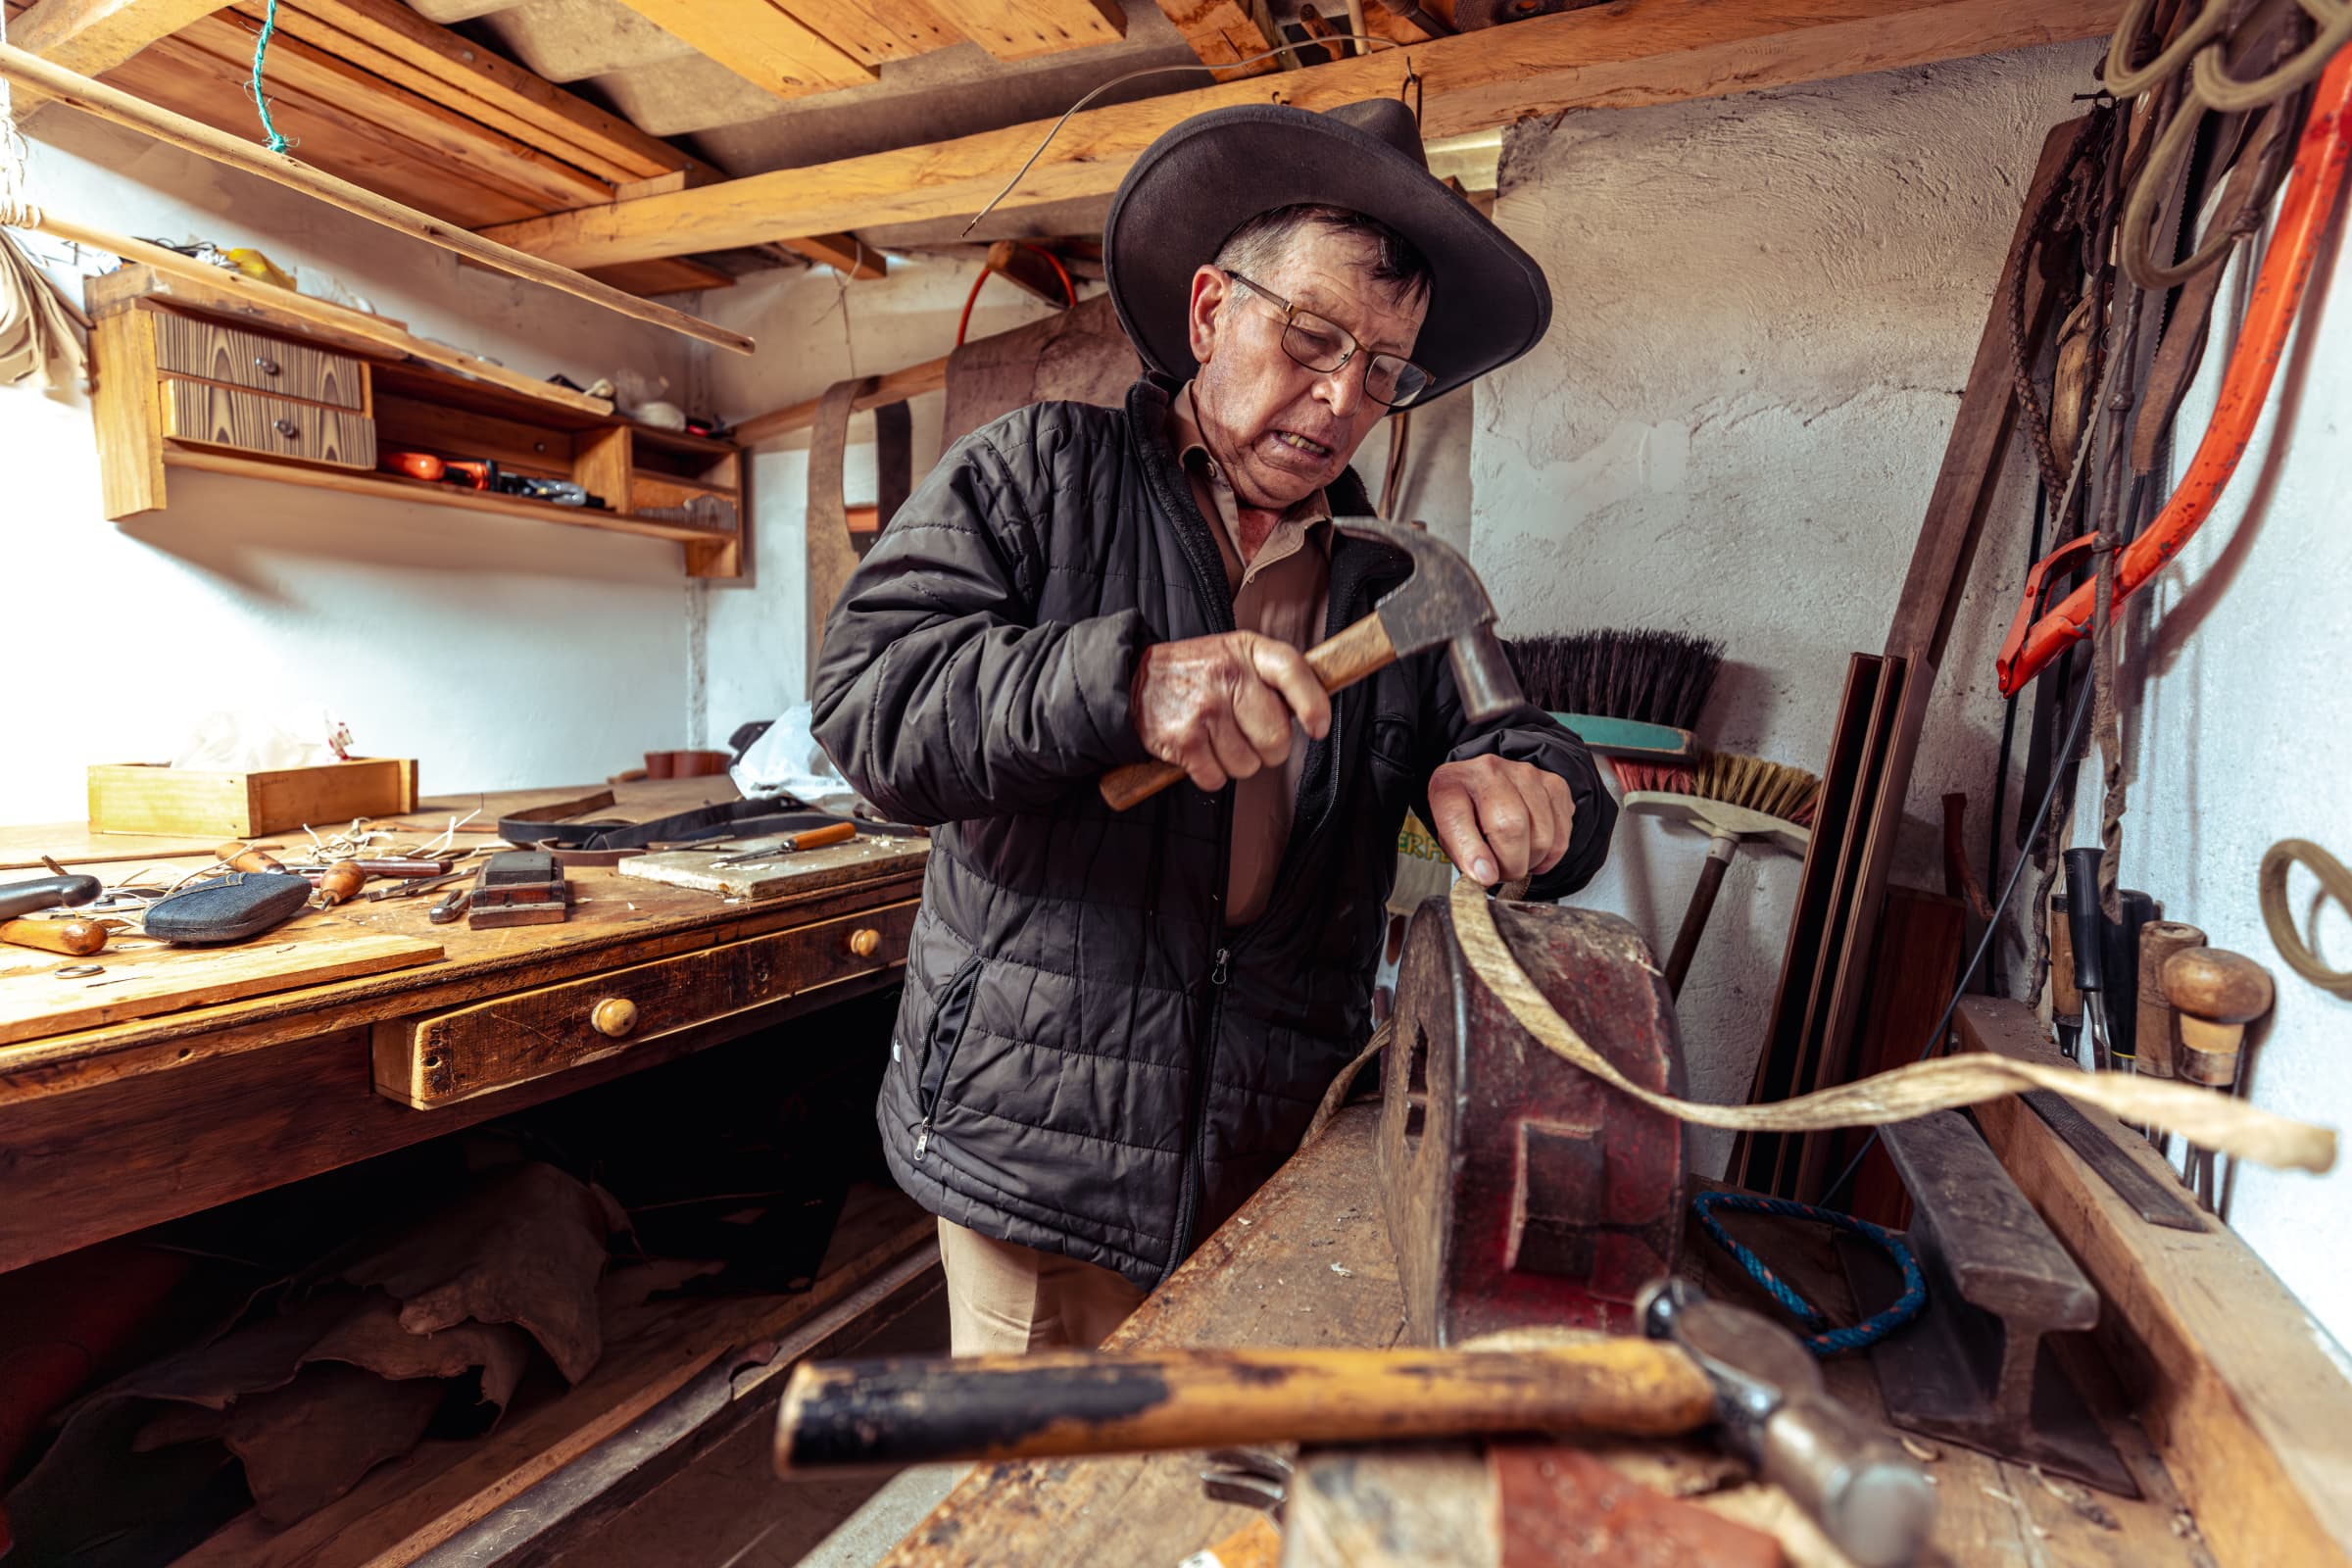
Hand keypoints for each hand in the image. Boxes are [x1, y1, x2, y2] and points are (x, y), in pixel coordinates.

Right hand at [1131, 632, 1331, 792]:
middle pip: (1276, 739)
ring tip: (1216, 739)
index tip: (1318, 728)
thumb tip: (1314, 713)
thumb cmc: (1195, 672)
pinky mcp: (1183, 739)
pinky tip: (1198, 750)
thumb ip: (1273, 675)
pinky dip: (1209, 773)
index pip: (1293, 672)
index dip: (1313, 705)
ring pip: (1247, 766)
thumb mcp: (1235, 654)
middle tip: (1247, 735)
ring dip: (1235, 763)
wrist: (1133, 680)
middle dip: (1267, 749)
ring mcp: (1205, 709)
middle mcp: (1227, 676)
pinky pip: (1216, 778)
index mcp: (1247, 651)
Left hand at [1426, 756, 1574, 886]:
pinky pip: (1561, 837)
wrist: (1491, 789)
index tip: (1484, 876)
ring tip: (1516, 858)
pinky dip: (1549, 856)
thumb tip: (1485, 875)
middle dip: (1510, 865)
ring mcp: (1526, 775)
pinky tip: (1533, 850)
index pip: (1458, 816)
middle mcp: (1488, 772)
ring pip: (1541, 837)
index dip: (1471, 851)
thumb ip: (1463, 856)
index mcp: (1450, 784)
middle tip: (1503, 873)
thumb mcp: (1450, 837)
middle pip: (1511, 826)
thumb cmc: (1468, 817)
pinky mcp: (1555, 785)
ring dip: (1531, 862)